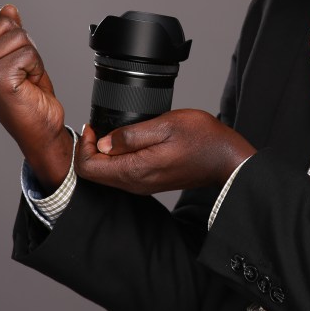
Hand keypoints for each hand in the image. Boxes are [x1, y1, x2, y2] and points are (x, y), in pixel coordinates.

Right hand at [0, 4, 70, 190]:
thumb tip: (7, 8)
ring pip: (20, 37)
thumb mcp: (15, 55)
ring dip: (31, 58)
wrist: (38, 127)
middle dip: (24, 46)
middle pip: (8, 25)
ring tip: (24, 79)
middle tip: (21, 72)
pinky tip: (28, 86)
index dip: (14, 38)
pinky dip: (36, 68)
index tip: (12, 63)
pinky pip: (29, 53)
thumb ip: (8, 32)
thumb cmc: (26, 94)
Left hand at [76, 109, 256, 194]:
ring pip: (108, 173)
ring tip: (113, 131)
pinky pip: (123, 173)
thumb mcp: (165, 125)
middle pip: (95, 172)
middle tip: (100, 126)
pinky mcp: (151, 182)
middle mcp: (135, 183)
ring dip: (104, 152)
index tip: (94, 127)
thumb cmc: (202, 139)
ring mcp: (143, 185)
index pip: (88, 168)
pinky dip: (117, 157)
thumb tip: (103, 142)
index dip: (84, 145)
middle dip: (90, 148)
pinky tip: (129, 140)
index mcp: (135, 171)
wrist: (226, 158)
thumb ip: (131, 135)